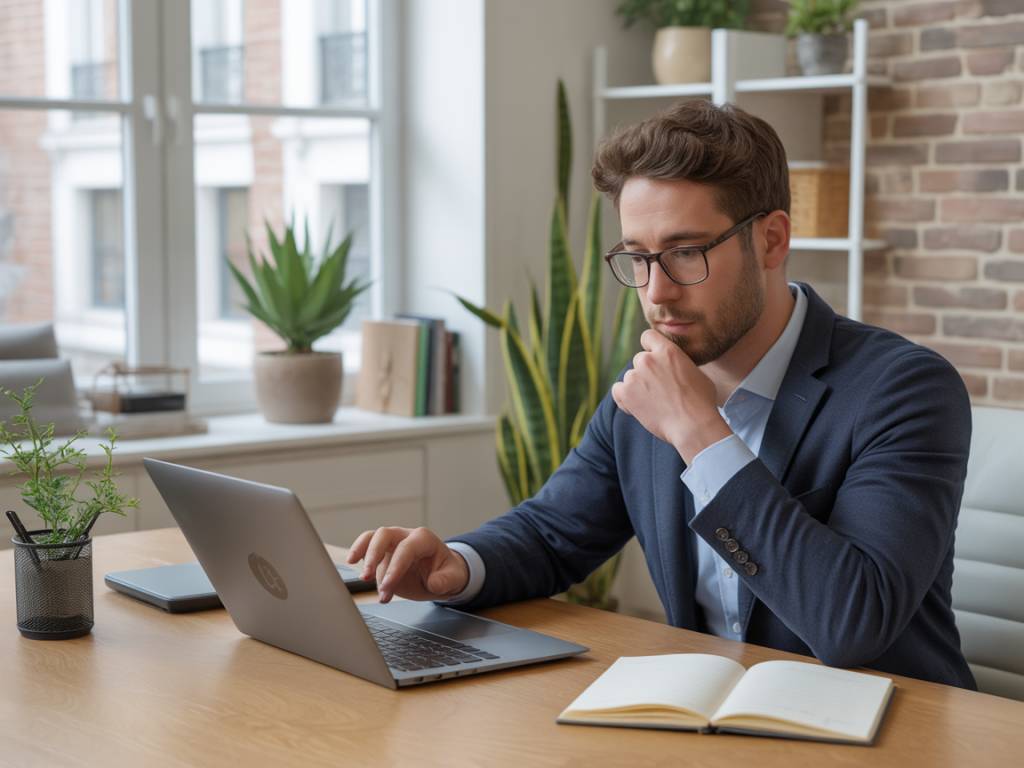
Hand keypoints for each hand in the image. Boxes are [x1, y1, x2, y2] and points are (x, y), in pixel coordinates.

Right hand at [346, 526, 469, 603]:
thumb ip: (445, 581)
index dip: (395, 567)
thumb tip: (433, 583)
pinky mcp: (383, 552)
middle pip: (384, 535)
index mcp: (424, 539)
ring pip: (372, 538)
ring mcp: (393, 543)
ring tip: (361, 576)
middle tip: (367, 578)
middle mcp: (406, 536)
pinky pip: (366, 545)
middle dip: (373, 555)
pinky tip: (352, 562)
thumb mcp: (454, 578)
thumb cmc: (446, 572)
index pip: (406, 549)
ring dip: (363, 554)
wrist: (441, 572)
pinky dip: (358, 551)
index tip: (387, 587)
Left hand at [611, 329, 731, 463]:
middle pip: (640, 359)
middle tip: (660, 388)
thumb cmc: (701, 402)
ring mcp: (635, 376)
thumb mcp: (696, 373)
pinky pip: (617, 390)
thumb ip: (680, 364)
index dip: (650, 347)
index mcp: (667, 351)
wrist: (692, 424)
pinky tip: (639, 406)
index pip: (648, 336)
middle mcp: (648, 360)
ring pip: (630, 376)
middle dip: (647, 371)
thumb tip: (676, 367)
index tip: (655, 359)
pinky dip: (624, 398)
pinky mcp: (626, 394)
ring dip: (638, 386)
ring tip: (654, 402)